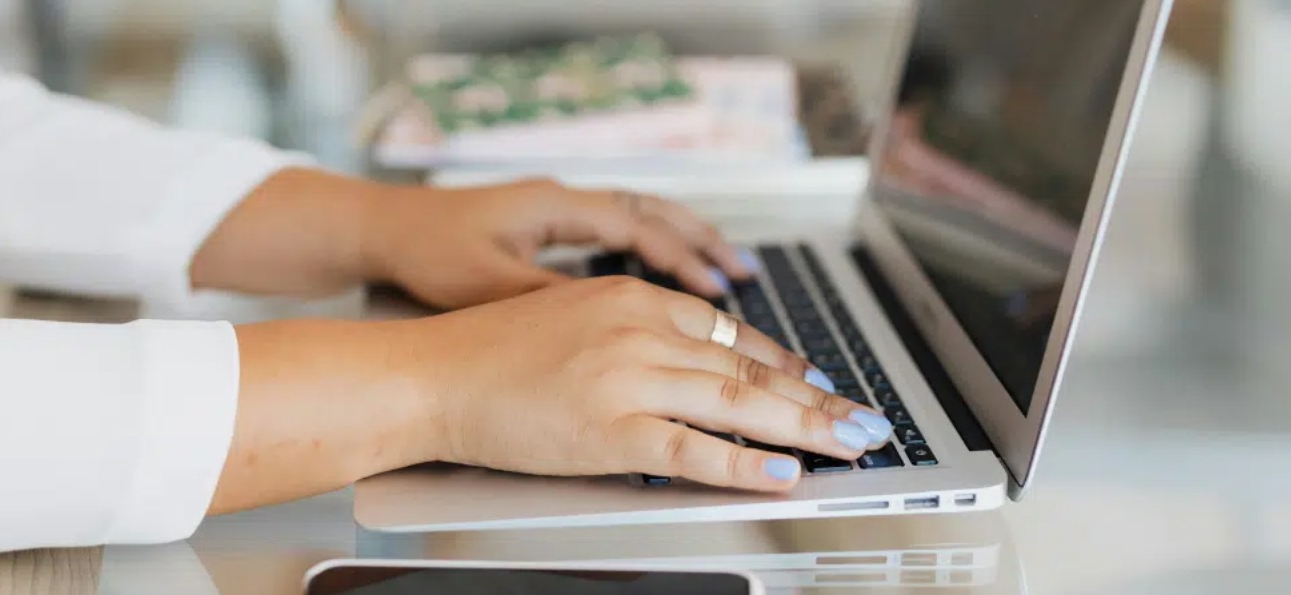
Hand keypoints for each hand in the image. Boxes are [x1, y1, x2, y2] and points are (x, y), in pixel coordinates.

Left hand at [192, 170, 753, 309]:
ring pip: (638, 218)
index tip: (721, 291)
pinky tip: (664, 281)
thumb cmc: (427, 255)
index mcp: (555, 206)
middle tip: (747, 274)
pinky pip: (615, 233)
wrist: (380, 231)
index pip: (638, 226)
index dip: (683, 259)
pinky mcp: (545, 228)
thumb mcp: (490, 285)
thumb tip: (609, 323)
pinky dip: (650, 252)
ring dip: (683, 243)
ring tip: (725, 275)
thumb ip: (549, 299)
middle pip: (653, 212)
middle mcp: (563, 200)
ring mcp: (556, 210)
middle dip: (703, 243)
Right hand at [208, 277, 893, 513]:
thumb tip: (685, 369)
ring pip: (736, 403)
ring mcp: (627, 378)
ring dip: (804, 427)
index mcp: (628, 296)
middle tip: (863, 418)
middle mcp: (637, 328)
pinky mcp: (610, 430)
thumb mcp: (569, 318)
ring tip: (850, 443)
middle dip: (816, 397)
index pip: (727, 330)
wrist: (427, 374)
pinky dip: (745, 464)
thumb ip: (630, 334)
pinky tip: (783, 472)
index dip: (782, 361)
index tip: (815, 380)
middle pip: (747, 366)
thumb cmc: (485, 353)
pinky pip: (695, 450)